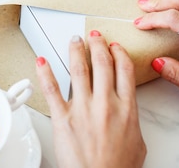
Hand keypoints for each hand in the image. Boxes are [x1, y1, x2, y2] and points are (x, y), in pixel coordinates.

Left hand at [35, 31, 145, 167]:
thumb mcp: (138, 142)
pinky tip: (41, 60)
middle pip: (102, 64)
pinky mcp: (62, 118)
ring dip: (76, 51)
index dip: (118, 53)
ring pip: (79, 70)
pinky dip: (45, 72)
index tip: (114, 46)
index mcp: (126, 109)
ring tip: (74, 40)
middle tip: (93, 35)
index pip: (124, 70)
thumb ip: (131, 119)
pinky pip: (52, 89)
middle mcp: (105, 104)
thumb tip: (126, 110)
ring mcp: (83, 109)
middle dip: (98, 45)